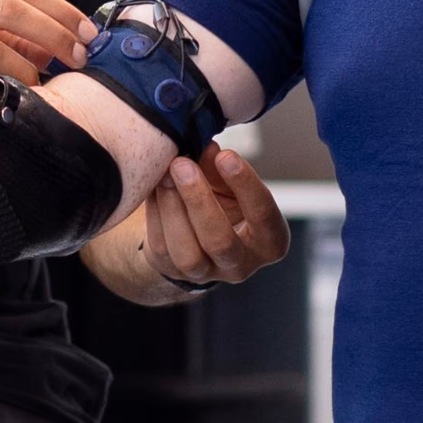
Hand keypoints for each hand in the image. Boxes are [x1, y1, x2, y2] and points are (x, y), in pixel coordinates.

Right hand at [0, 0, 95, 85]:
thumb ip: (5, 34)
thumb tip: (53, 47)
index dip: (60, 9)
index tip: (86, 31)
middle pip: (16, 3)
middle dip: (57, 29)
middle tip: (80, 54)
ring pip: (0, 30)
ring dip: (37, 53)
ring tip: (53, 73)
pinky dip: (12, 72)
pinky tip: (23, 85)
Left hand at [137, 141, 289, 292]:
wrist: (195, 233)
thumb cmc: (223, 204)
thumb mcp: (230, 185)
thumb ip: (221, 167)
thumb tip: (206, 148)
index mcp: (269, 241)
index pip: (263, 214)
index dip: (245, 184)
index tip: (226, 156)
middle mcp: (241, 264)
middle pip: (220, 240)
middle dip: (199, 199)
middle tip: (183, 164)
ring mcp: (206, 274)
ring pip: (188, 253)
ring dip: (172, 208)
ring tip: (164, 173)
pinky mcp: (175, 272)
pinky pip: (162, 247)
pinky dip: (156, 214)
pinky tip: (153, 186)